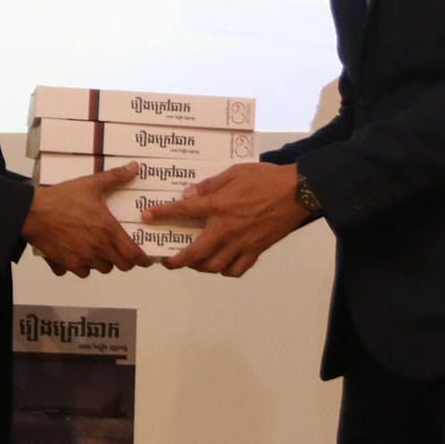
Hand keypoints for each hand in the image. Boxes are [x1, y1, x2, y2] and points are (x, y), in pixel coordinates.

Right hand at [22, 162, 151, 276]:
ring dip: (103, 262)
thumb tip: (134, 167)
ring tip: (99, 249)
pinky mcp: (66, 264)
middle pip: (121, 266)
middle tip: (122, 251)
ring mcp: (81, 258)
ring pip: (101, 269)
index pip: (134, 255)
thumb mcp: (91, 184)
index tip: (146, 258)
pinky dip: (82, 266)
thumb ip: (115, 177)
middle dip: (124, 260)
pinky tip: (78, 253)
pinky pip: (80, 272)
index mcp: (108, 231)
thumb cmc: (61, 199)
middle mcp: (97, 248)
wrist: (33, 212)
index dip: (143, 259)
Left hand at [141, 162, 309, 275]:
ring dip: (200, 267)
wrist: (297, 192)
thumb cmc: (265, 178)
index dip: (162, 214)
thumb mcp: (234, 172)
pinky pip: (236, 270)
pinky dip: (225, 270)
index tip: (147, 218)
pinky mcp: (256, 251)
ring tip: (194, 262)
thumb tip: (188, 194)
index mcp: (218, 206)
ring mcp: (241, 243)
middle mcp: (226, 229)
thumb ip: (209, 185)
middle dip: (177, 260)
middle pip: (195, 253)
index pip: (183, 211)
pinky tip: (221, 265)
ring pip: (214, 266)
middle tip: (167, 261)